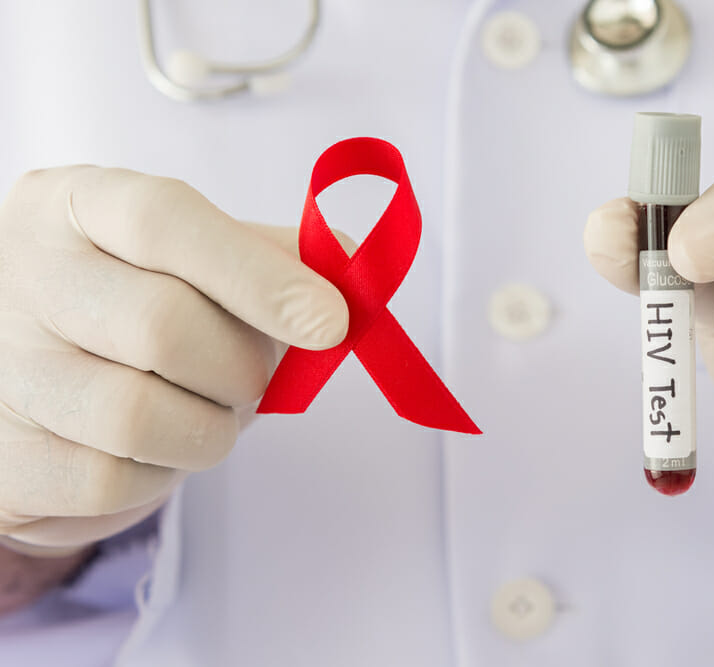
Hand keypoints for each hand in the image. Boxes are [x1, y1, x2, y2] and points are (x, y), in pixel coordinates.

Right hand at [0, 166, 349, 551]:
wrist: (33, 381)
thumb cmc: (133, 307)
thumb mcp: (194, 259)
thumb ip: (273, 256)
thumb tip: (355, 266)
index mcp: (76, 206)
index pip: (165, 221)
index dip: (259, 275)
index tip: (331, 322)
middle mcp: (23, 275)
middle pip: (162, 325)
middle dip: (241, 368)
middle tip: (254, 378)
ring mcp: (4, 368)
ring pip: (138, 415)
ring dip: (208, 429)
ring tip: (204, 413)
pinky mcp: (3, 458)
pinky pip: (111, 480)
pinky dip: (162, 476)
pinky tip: (156, 450)